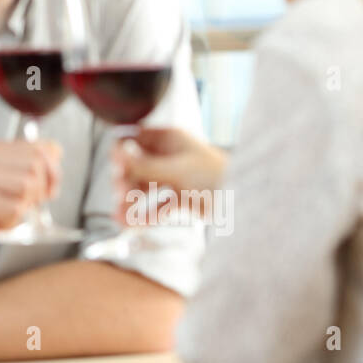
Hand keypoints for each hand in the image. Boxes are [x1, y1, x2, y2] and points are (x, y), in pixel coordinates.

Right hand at [0, 139, 61, 268]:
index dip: (53, 171)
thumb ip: (24, 172)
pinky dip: (11, 222)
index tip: (47, 190)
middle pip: (37, 164)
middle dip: (42, 190)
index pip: (41, 147)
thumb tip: (56, 158)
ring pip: (27, 185)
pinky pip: (14, 208)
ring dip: (24, 208)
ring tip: (5, 214)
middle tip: (27, 206)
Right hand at [111, 127, 226, 224]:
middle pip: (135, 167)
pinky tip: (129, 222)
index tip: (117, 167)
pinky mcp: (178, 199)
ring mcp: (172, 178)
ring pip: (143, 189)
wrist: (246, 199)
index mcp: (169, 139)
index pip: (134, 140)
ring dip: (130, 202)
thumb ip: (145, 165)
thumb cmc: (216, 175)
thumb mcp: (177, 169)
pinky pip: (155, 205)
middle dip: (125, 182)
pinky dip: (143, 214)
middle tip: (120, 194)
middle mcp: (167, 156)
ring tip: (119, 216)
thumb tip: (116, 152)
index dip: (122, 153)